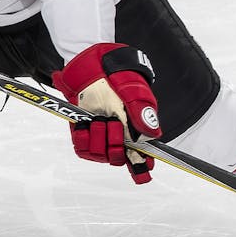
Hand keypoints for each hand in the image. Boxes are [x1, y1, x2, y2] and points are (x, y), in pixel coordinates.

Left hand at [52, 43, 161, 183]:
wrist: (90, 62)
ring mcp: (101, 134)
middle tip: (112, 123)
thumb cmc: (117, 73)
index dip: (143, 165)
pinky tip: (84, 124)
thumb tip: (153, 135)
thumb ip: (141, 111)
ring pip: (100, 155)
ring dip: (97, 138)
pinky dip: (82, 138)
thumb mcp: (132, 88)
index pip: (143, 153)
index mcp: (137, 126)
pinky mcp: (83, 132)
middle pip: (119, 158)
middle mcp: (120, 134)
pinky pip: (82, 149)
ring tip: (97, 119)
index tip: (144, 174)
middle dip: (114, 145)